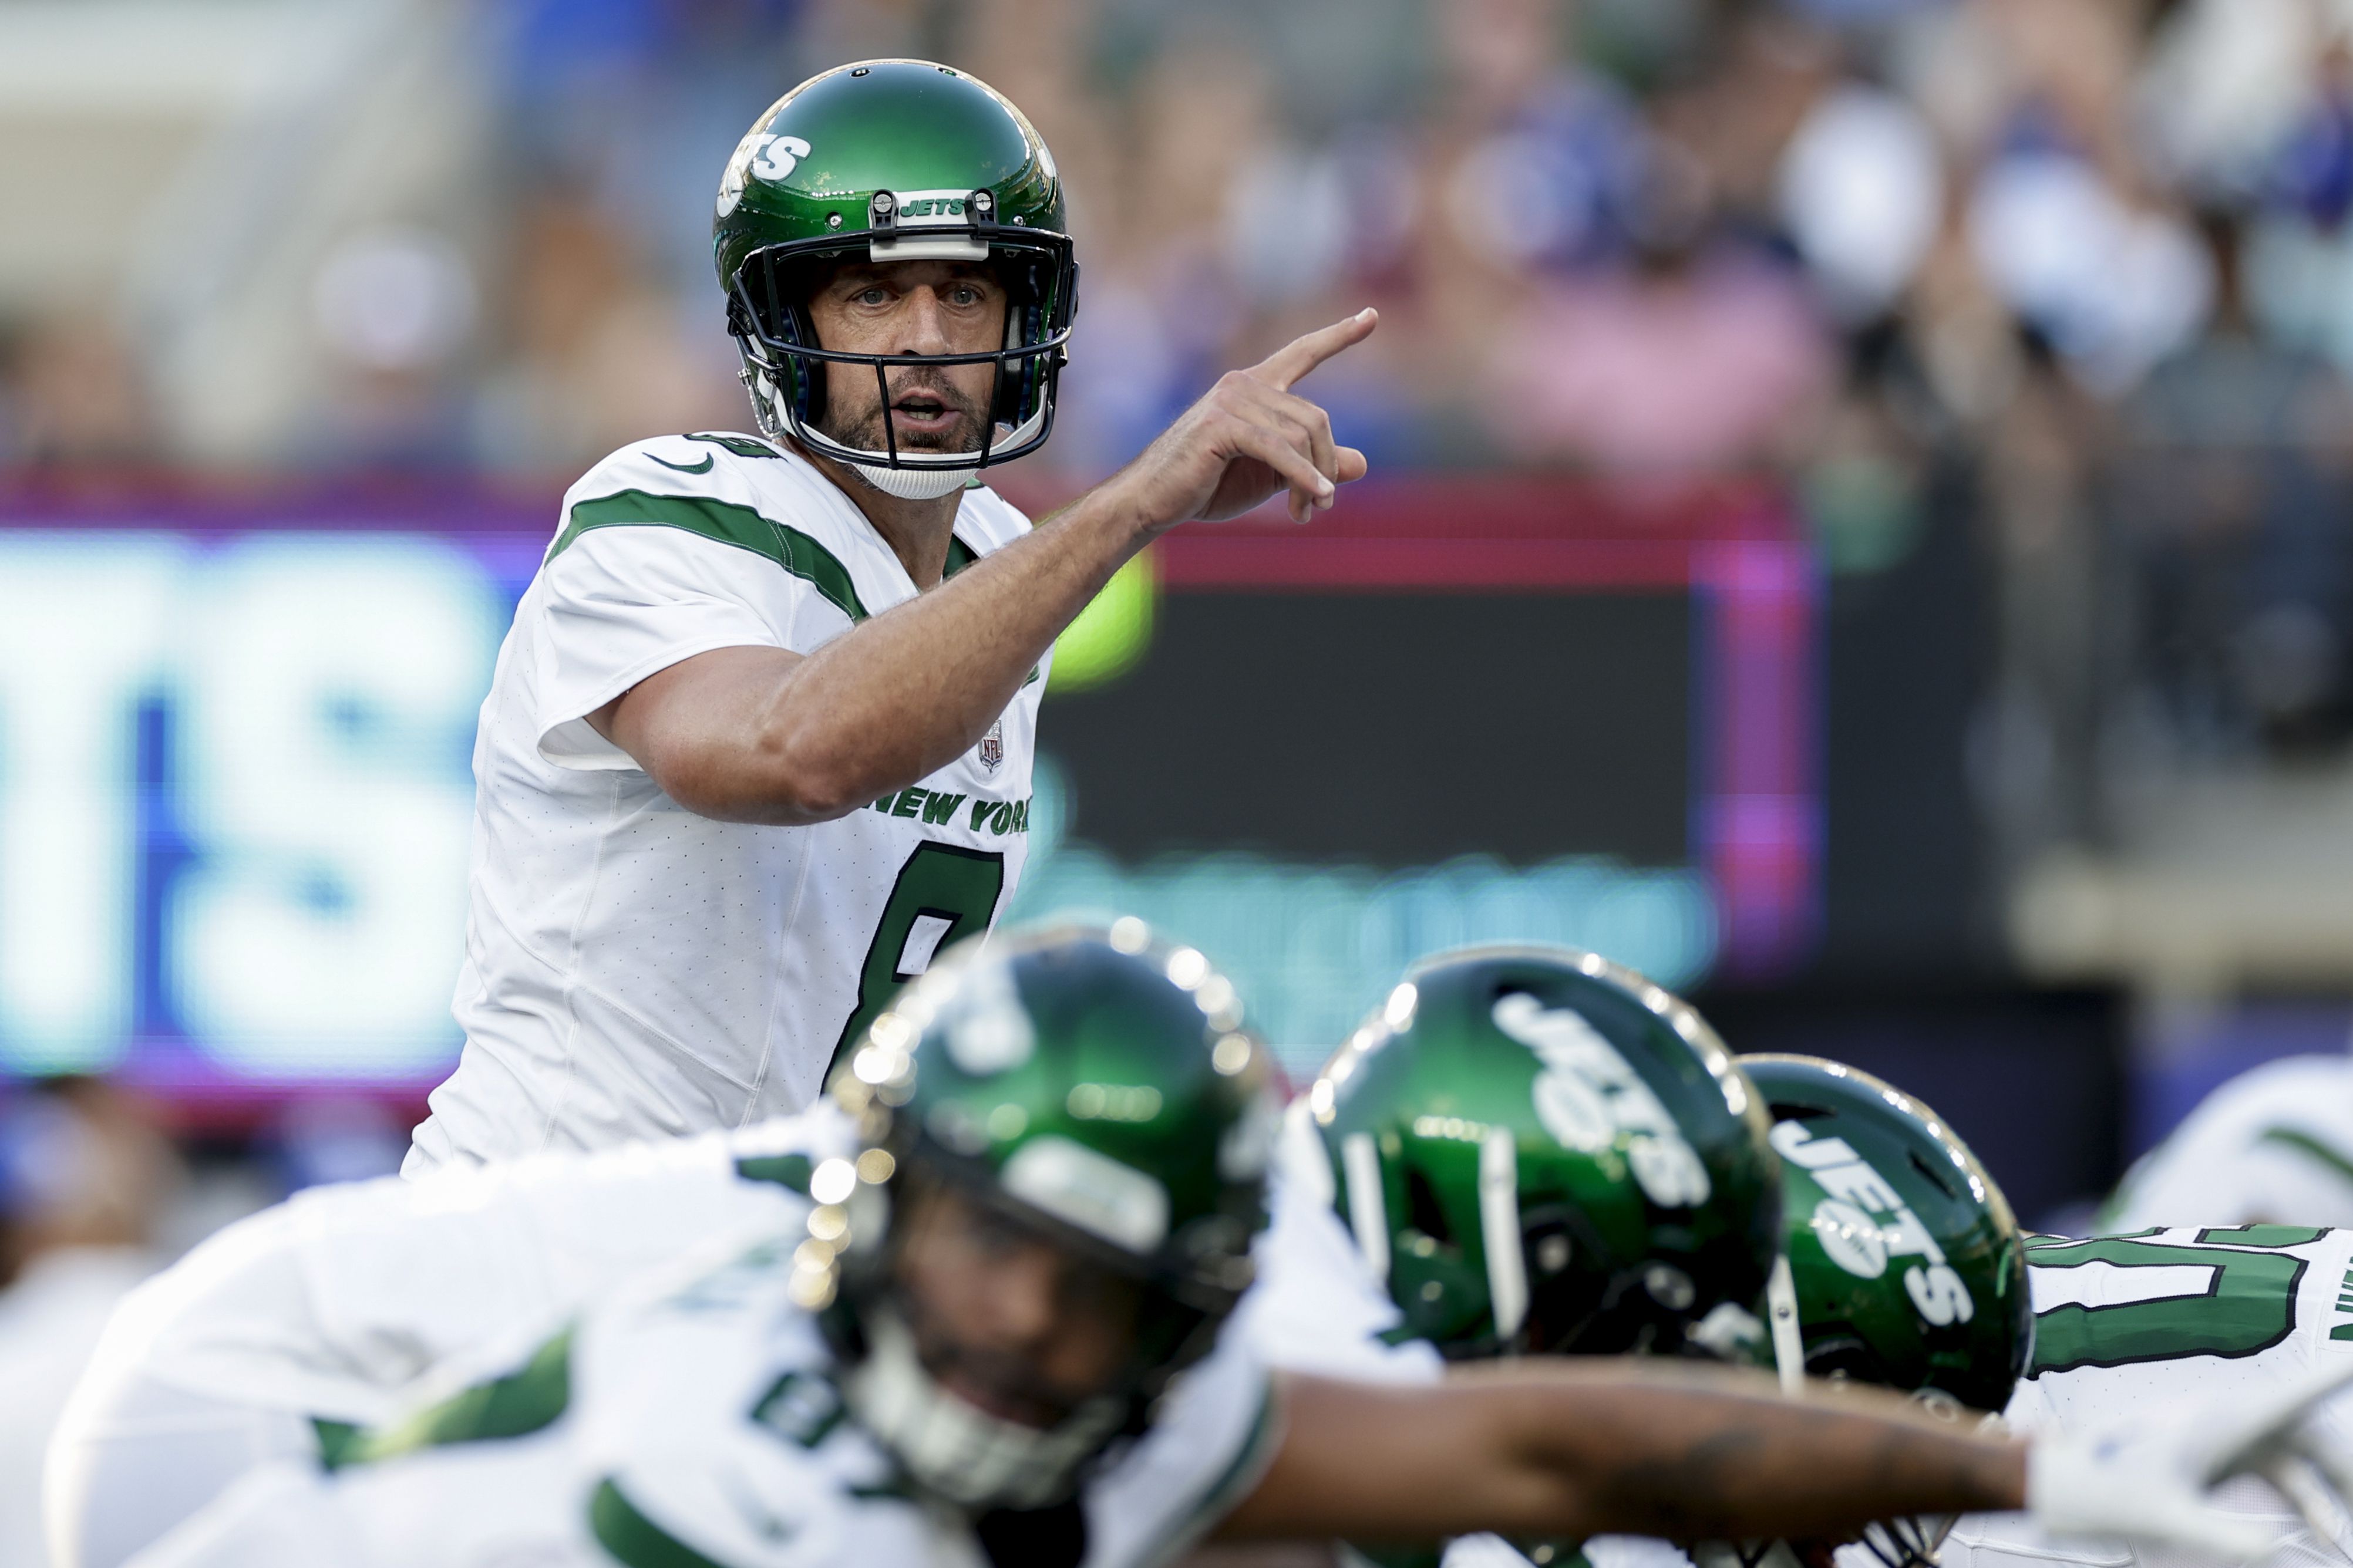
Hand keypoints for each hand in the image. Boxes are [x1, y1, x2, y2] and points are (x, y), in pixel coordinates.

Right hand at [1109, 308, 1376, 531]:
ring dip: (1312, 482)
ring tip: (1306, 514)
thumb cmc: (1207, 487)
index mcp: (1254, 387)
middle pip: (1316, 419)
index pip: (1302, 354)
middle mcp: (1244, 384)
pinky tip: (1316, 498)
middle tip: (1321, 507)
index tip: (1371, 316)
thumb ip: (1313, 465)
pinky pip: (1279, 450)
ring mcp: (1231, 400)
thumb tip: (1363, 463)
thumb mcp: (1271, 477)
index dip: (1339, 336)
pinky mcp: (1221, 424)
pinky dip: (1302, 477)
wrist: (1151, 502)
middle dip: (1326, 466)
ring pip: (1301, 435)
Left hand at [2028, 1359, 2352, 1559]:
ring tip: (2344, 1538)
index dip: (2330, 1379)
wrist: (2063, 1480)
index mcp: (2221, 1421)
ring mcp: (2226, 1436)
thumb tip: (2276, 1553)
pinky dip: (2305, 1500)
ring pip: (2298, 1457)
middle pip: (2310, 1435)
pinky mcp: (2219, 1455)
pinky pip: (2277, 1471)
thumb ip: (2221, 1536)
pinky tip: (2324, 1533)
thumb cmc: (2107, 1493)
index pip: (2293, 1398)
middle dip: (2346, 1472)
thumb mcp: (2166, 1518)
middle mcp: (2229, 1418)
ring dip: (2328, 1493)